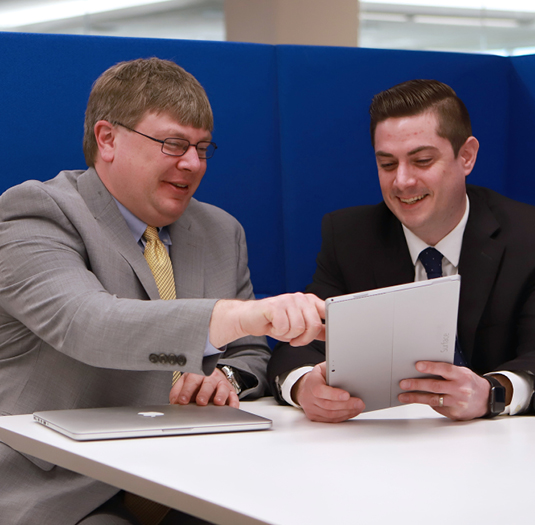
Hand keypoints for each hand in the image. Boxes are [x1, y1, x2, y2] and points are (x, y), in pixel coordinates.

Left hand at [169, 368, 239, 407]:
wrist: (213, 375)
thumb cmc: (197, 382)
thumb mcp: (185, 383)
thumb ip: (177, 392)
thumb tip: (174, 403)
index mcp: (197, 374)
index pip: (192, 381)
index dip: (187, 391)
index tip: (182, 400)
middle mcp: (211, 378)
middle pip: (208, 384)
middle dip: (204, 393)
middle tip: (200, 401)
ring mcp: (222, 384)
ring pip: (222, 388)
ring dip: (220, 395)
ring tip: (217, 402)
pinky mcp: (231, 391)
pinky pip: (234, 396)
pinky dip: (233, 402)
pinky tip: (231, 407)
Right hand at [209, 293, 324, 347]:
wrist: (249, 318)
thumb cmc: (274, 321)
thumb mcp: (298, 326)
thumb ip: (314, 328)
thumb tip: (330, 333)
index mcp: (308, 301)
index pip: (326, 312)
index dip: (330, 323)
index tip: (336, 332)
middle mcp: (299, 298)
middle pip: (313, 324)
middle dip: (305, 338)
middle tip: (295, 340)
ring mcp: (287, 300)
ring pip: (298, 327)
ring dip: (288, 335)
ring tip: (281, 329)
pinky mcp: (274, 305)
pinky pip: (284, 327)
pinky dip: (277, 332)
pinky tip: (273, 326)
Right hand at [293, 362, 364, 422]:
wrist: (305, 387)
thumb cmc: (318, 377)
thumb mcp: (323, 368)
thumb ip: (334, 370)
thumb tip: (349, 370)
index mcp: (311, 383)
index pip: (320, 391)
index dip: (334, 394)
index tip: (347, 395)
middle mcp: (308, 398)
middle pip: (328, 405)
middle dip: (346, 405)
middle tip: (359, 403)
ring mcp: (310, 409)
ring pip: (330, 415)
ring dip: (347, 412)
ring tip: (358, 407)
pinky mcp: (314, 417)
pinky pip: (330, 420)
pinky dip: (343, 416)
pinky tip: (351, 412)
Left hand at [398, 361, 490, 420]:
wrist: (487, 399)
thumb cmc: (470, 383)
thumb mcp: (462, 372)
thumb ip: (446, 371)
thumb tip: (422, 369)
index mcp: (461, 376)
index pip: (444, 369)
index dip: (430, 367)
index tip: (417, 365)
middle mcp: (460, 389)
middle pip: (435, 386)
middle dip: (416, 384)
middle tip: (403, 383)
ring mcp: (457, 403)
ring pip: (432, 400)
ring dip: (415, 398)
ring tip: (403, 396)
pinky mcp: (454, 413)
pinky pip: (436, 407)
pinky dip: (426, 403)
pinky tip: (416, 399)